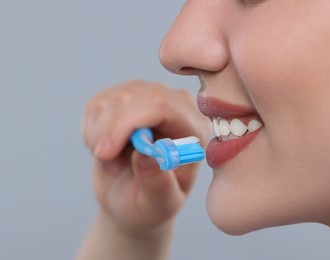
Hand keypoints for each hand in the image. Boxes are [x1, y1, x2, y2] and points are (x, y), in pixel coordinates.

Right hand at [81, 80, 209, 235]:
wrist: (133, 198)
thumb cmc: (152, 203)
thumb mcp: (159, 204)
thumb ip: (158, 184)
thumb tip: (146, 156)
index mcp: (195, 128)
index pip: (162, 105)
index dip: (128, 123)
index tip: (105, 152)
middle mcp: (176, 105)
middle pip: (134, 97)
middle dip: (109, 130)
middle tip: (104, 160)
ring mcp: (149, 96)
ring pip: (111, 100)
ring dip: (100, 135)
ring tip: (112, 161)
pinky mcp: (124, 97)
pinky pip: (96, 105)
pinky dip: (92, 131)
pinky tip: (106, 149)